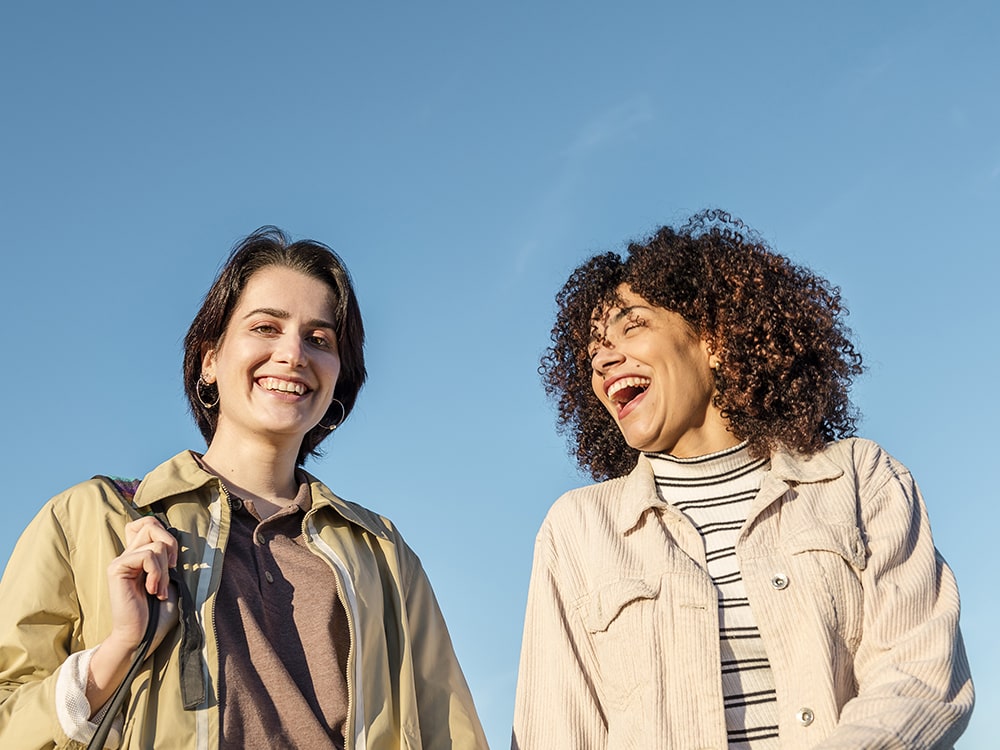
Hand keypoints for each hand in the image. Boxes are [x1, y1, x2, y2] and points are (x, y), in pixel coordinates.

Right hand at [86, 516, 178, 714]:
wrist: (142, 636)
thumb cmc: (158, 613)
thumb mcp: (170, 580)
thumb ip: (168, 558)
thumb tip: (174, 539)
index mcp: (139, 555)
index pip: (147, 522)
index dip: (164, 532)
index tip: (172, 560)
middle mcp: (128, 554)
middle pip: (151, 523)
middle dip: (170, 544)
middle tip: (170, 569)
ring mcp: (121, 561)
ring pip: (155, 543)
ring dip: (164, 569)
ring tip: (159, 590)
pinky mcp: (117, 569)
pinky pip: (147, 556)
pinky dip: (157, 574)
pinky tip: (152, 591)